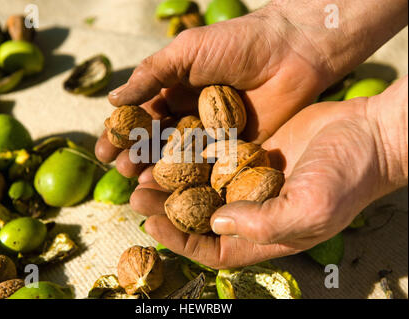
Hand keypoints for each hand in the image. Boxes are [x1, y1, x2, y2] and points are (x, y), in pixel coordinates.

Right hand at [95, 3, 338, 173]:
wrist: (291, 50)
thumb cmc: (236, 42)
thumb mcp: (187, 51)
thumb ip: (151, 75)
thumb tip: (113, 100)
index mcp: (175, 91)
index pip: (142, 117)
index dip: (122, 134)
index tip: (104, 149)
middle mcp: (190, 115)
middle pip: (158, 142)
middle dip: (137, 156)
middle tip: (122, 170)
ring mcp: (213, 135)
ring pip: (180, 159)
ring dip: (160, 172)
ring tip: (141, 183)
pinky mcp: (236, 150)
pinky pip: (210, 167)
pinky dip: (191, 179)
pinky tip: (175, 189)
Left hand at [132, 77, 406, 268]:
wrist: (368, 134)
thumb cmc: (348, 176)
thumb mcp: (312, 208)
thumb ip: (265, 224)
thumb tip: (217, 223)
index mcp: (266, 235)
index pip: (213, 249)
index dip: (180, 240)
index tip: (152, 224)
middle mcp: (253, 210)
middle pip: (200, 218)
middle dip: (168, 210)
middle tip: (138, 196)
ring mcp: (251, 181)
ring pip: (202, 188)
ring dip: (174, 183)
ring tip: (146, 173)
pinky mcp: (251, 153)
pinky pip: (215, 159)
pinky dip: (193, 156)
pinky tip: (172, 146)